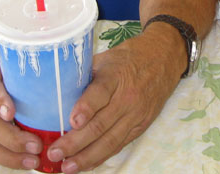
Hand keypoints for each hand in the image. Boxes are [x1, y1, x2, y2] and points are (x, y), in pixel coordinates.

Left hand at [48, 26, 181, 172]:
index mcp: (116, 74)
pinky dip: (102, 156)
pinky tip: (86, 164)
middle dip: (77, 142)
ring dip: (87, 156)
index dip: (86, 107)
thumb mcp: (106, 57)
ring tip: (67, 167)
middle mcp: (128, 96)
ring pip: (110, 140)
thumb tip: (57, 92)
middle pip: (102, 123)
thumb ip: (85, 74)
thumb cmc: (130, 56)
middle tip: (55, 152)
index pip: (101, 92)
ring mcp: (136, 113)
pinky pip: (120, 144)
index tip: (72, 120)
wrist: (164, 58)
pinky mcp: (141, 124)